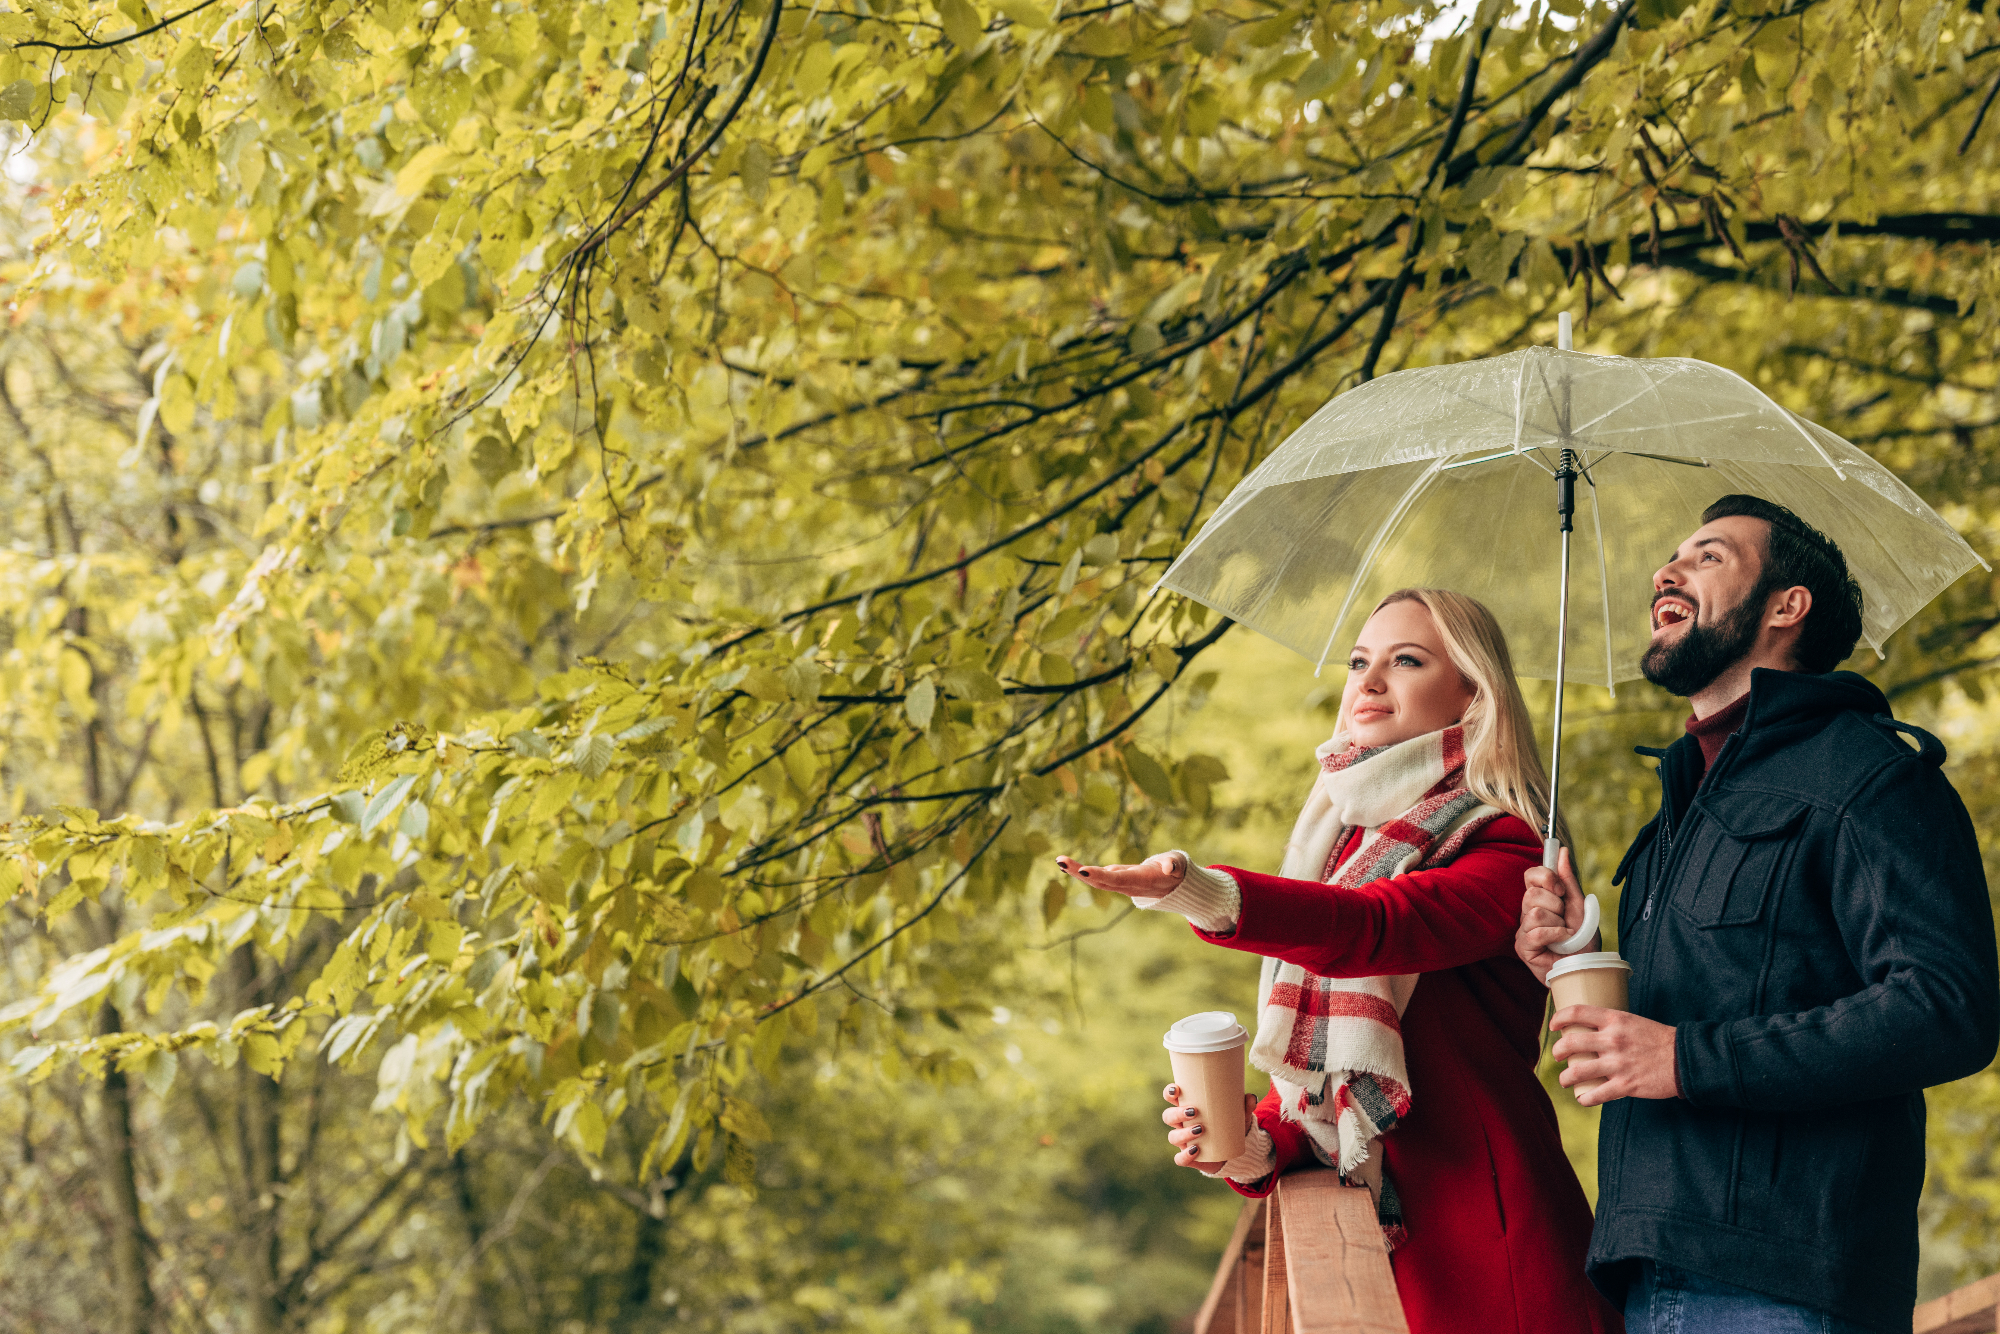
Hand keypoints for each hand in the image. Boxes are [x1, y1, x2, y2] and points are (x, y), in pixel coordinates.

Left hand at [1053, 852, 1185, 898]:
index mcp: (1140, 881)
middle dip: (1080, 872)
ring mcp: (1120, 884)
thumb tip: (1169, 867)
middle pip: (1100, 881)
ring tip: (1059, 860)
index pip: (1118, 879)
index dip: (1100, 875)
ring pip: (1095, 880)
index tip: (1083, 870)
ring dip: (1076, 871)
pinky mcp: (1116, 879)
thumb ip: (1174, 864)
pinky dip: (1080, 870)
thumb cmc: (1176, 870)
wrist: (1174, 884)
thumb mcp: (1178, 864)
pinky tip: (1065, 863)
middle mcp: (1127, 885)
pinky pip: (1096, 876)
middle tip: (1060, 861)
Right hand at [1162, 1083, 1259, 1172]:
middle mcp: (1182, 1124)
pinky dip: (1185, 1155)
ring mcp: (1183, 1142)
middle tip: (1194, 1111)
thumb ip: (1245, 1106)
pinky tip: (1196, 1150)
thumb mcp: (1239, 1116)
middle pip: (1168, 1116)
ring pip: (1173, 1137)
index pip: (1171, 1097)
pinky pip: (1180, 1159)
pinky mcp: (1189, 1158)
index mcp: (1188, 1108)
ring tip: (1201, 1129)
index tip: (1177, 1088)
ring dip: (1183, 1133)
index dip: (1169, 1092)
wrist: (1233, 1153)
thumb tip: (1251, 1097)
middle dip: (1177, 1113)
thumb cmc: (1230, 1126)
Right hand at [1518, 847, 1596, 982]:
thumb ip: (1568, 880)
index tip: (1560, 889)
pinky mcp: (1524, 948)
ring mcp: (1523, 931)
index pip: (1530, 876)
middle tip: (1566, 920)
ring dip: (1557, 924)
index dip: (1545, 877)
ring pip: (1535, 913)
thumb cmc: (1583, 940)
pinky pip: (1536, 932)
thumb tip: (1562, 851)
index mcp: (1540, 900)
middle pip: (1532, 894)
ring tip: (1565, 936)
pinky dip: (1555, 935)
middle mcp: (1528, 913)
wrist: (1587, 966)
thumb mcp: (1579, 906)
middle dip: (1556, 906)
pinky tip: (1561, 943)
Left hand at [1550, 1005, 1680, 1105]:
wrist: (1685, 1060)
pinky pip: (1595, 1095)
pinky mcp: (1625, 1085)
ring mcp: (1617, 1064)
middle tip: (1558, 1056)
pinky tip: (1583, 1099)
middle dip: (1558, 1051)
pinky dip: (1584, 1099)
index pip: (1577, 1012)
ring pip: (1576, 1072)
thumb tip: (1591, 1029)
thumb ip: (1613, 1024)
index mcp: (1615, 1019)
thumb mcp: (1634, 1022)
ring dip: (1565, 1078)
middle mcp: (1612, 1039)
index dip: (1559, 1017)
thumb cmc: (1659, 1040)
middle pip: (1570, 1043)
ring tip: (1565, 1080)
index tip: (1553, 1025)